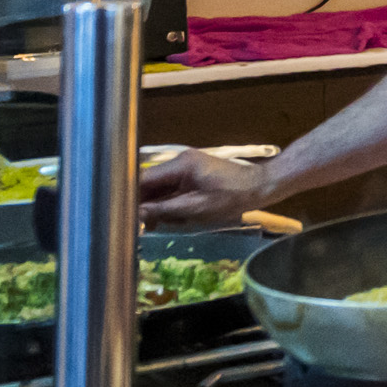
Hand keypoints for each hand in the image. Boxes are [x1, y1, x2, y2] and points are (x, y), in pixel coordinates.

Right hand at [138, 148, 269, 227]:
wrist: (260, 186)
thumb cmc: (232, 196)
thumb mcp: (196, 207)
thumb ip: (165, 210)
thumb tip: (138, 214)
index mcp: (180, 164)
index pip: (143, 178)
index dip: (132, 197)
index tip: (126, 214)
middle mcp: (179, 161)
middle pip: (150, 183)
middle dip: (146, 204)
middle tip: (145, 225)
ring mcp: (185, 167)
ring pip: (160, 187)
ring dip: (158, 206)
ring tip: (163, 223)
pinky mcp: (192, 174)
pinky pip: (172, 188)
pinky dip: (170, 203)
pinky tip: (175, 217)